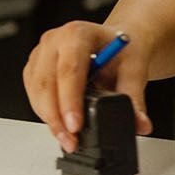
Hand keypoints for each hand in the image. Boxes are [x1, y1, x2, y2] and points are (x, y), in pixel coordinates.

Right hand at [23, 21, 154, 152]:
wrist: (116, 41)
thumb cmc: (122, 48)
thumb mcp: (134, 68)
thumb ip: (134, 97)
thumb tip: (140, 123)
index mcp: (78, 33)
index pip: (69, 69)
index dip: (70, 100)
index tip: (76, 126)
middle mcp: (54, 40)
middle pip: (47, 83)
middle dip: (56, 117)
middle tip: (71, 140)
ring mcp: (40, 54)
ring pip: (36, 92)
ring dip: (49, 119)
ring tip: (68, 139)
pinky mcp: (34, 69)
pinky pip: (33, 95)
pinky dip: (45, 113)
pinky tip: (60, 124)